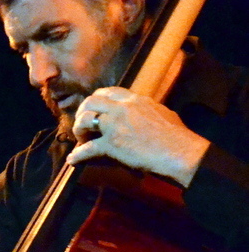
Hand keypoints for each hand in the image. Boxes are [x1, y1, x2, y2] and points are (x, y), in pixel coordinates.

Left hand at [66, 87, 209, 186]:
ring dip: (78, 129)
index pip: (108, 91)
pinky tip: (72, 160)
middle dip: (82, 112)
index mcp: (134, 99)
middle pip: (91, 101)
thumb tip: (144, 113)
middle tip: (82, 124)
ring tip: (80, 139)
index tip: (93, 108)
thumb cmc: (176, 135)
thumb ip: (146, 109)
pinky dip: (77, 155)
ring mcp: (114, 125)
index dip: (96, 100)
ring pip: (85, 120)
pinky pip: (87, 148)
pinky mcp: (111, 144)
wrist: (179, 151)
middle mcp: (121, 108)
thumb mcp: (161, 112)